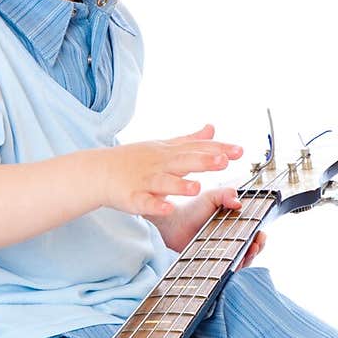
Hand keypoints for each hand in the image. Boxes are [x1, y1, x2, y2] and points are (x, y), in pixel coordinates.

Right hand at [101, 125, 243, 216]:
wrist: (98, 171)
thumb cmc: (133, 160)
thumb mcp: (163, 146)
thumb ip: (190, 140)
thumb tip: (213, 129)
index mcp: (168, 153)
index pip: (196, 149)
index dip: (218, 150)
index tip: (240, 151)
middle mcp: (159, 165)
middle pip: (183, 163)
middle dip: (204, 162)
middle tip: (225, 162)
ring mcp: (144, 181)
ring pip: (164, 183)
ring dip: (180, 186)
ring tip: (197, 188)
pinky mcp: (132, 198)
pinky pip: (144, 203)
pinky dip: (155, 206)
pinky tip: (167, 209)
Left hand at [154, 183, 267, 263]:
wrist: (174, 223)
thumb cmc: (193, 209)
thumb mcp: (211, 197)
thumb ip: (225, 194)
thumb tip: (238, 202)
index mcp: (236, 226)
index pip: (254, 234)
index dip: (259, 236)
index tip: (260, 234)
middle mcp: (232, 241)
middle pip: (251, 249)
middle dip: (257, 248)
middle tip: (256, 244)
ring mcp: (222, 254)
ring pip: (241, 261)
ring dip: (247, 259)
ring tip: (247, 252)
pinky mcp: (211, 264)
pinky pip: (225, 270)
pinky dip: (231, 269)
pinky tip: (233, 265)